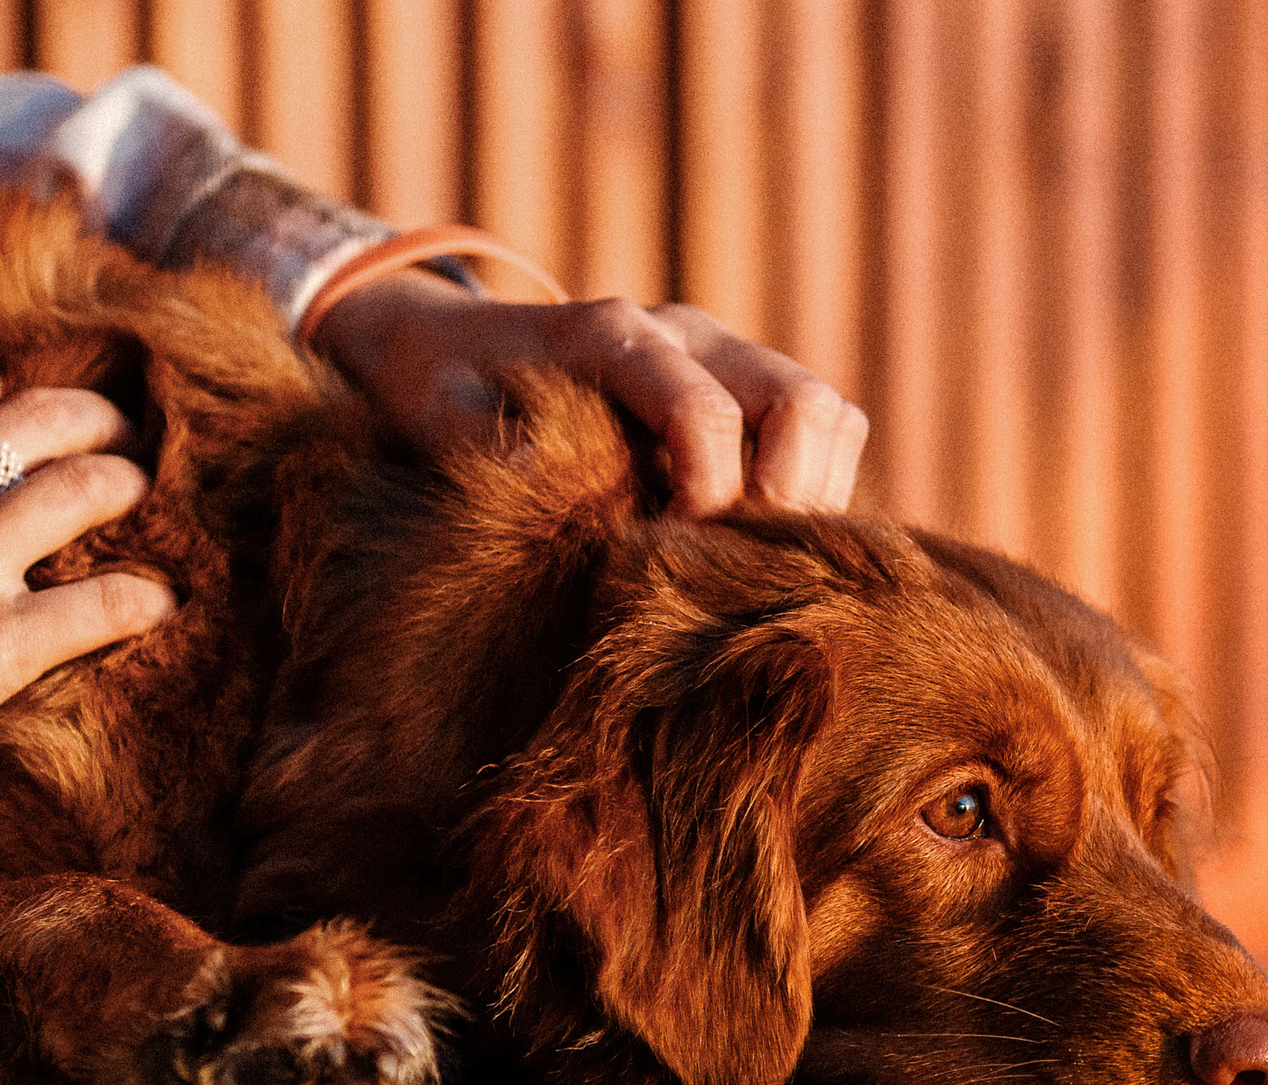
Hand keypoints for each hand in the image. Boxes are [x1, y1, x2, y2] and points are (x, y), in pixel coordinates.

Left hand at [311, 269, 868, 517]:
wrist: (460, 342)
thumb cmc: (447, 385)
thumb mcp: (435, 408)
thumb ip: (479, 439)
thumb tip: (535, 480)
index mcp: (617, 333)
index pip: (710, 414)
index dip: (710, 499)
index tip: (674, 559)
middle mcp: (691, 334)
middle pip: (805, 404)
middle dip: (787, 500)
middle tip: (732, 568)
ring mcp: (730, 356)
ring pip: (832, 418)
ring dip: (812, 499)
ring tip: (749, 560)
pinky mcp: (750, 386)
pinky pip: (828, 433)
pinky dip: (815, 491)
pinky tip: (756, 542)